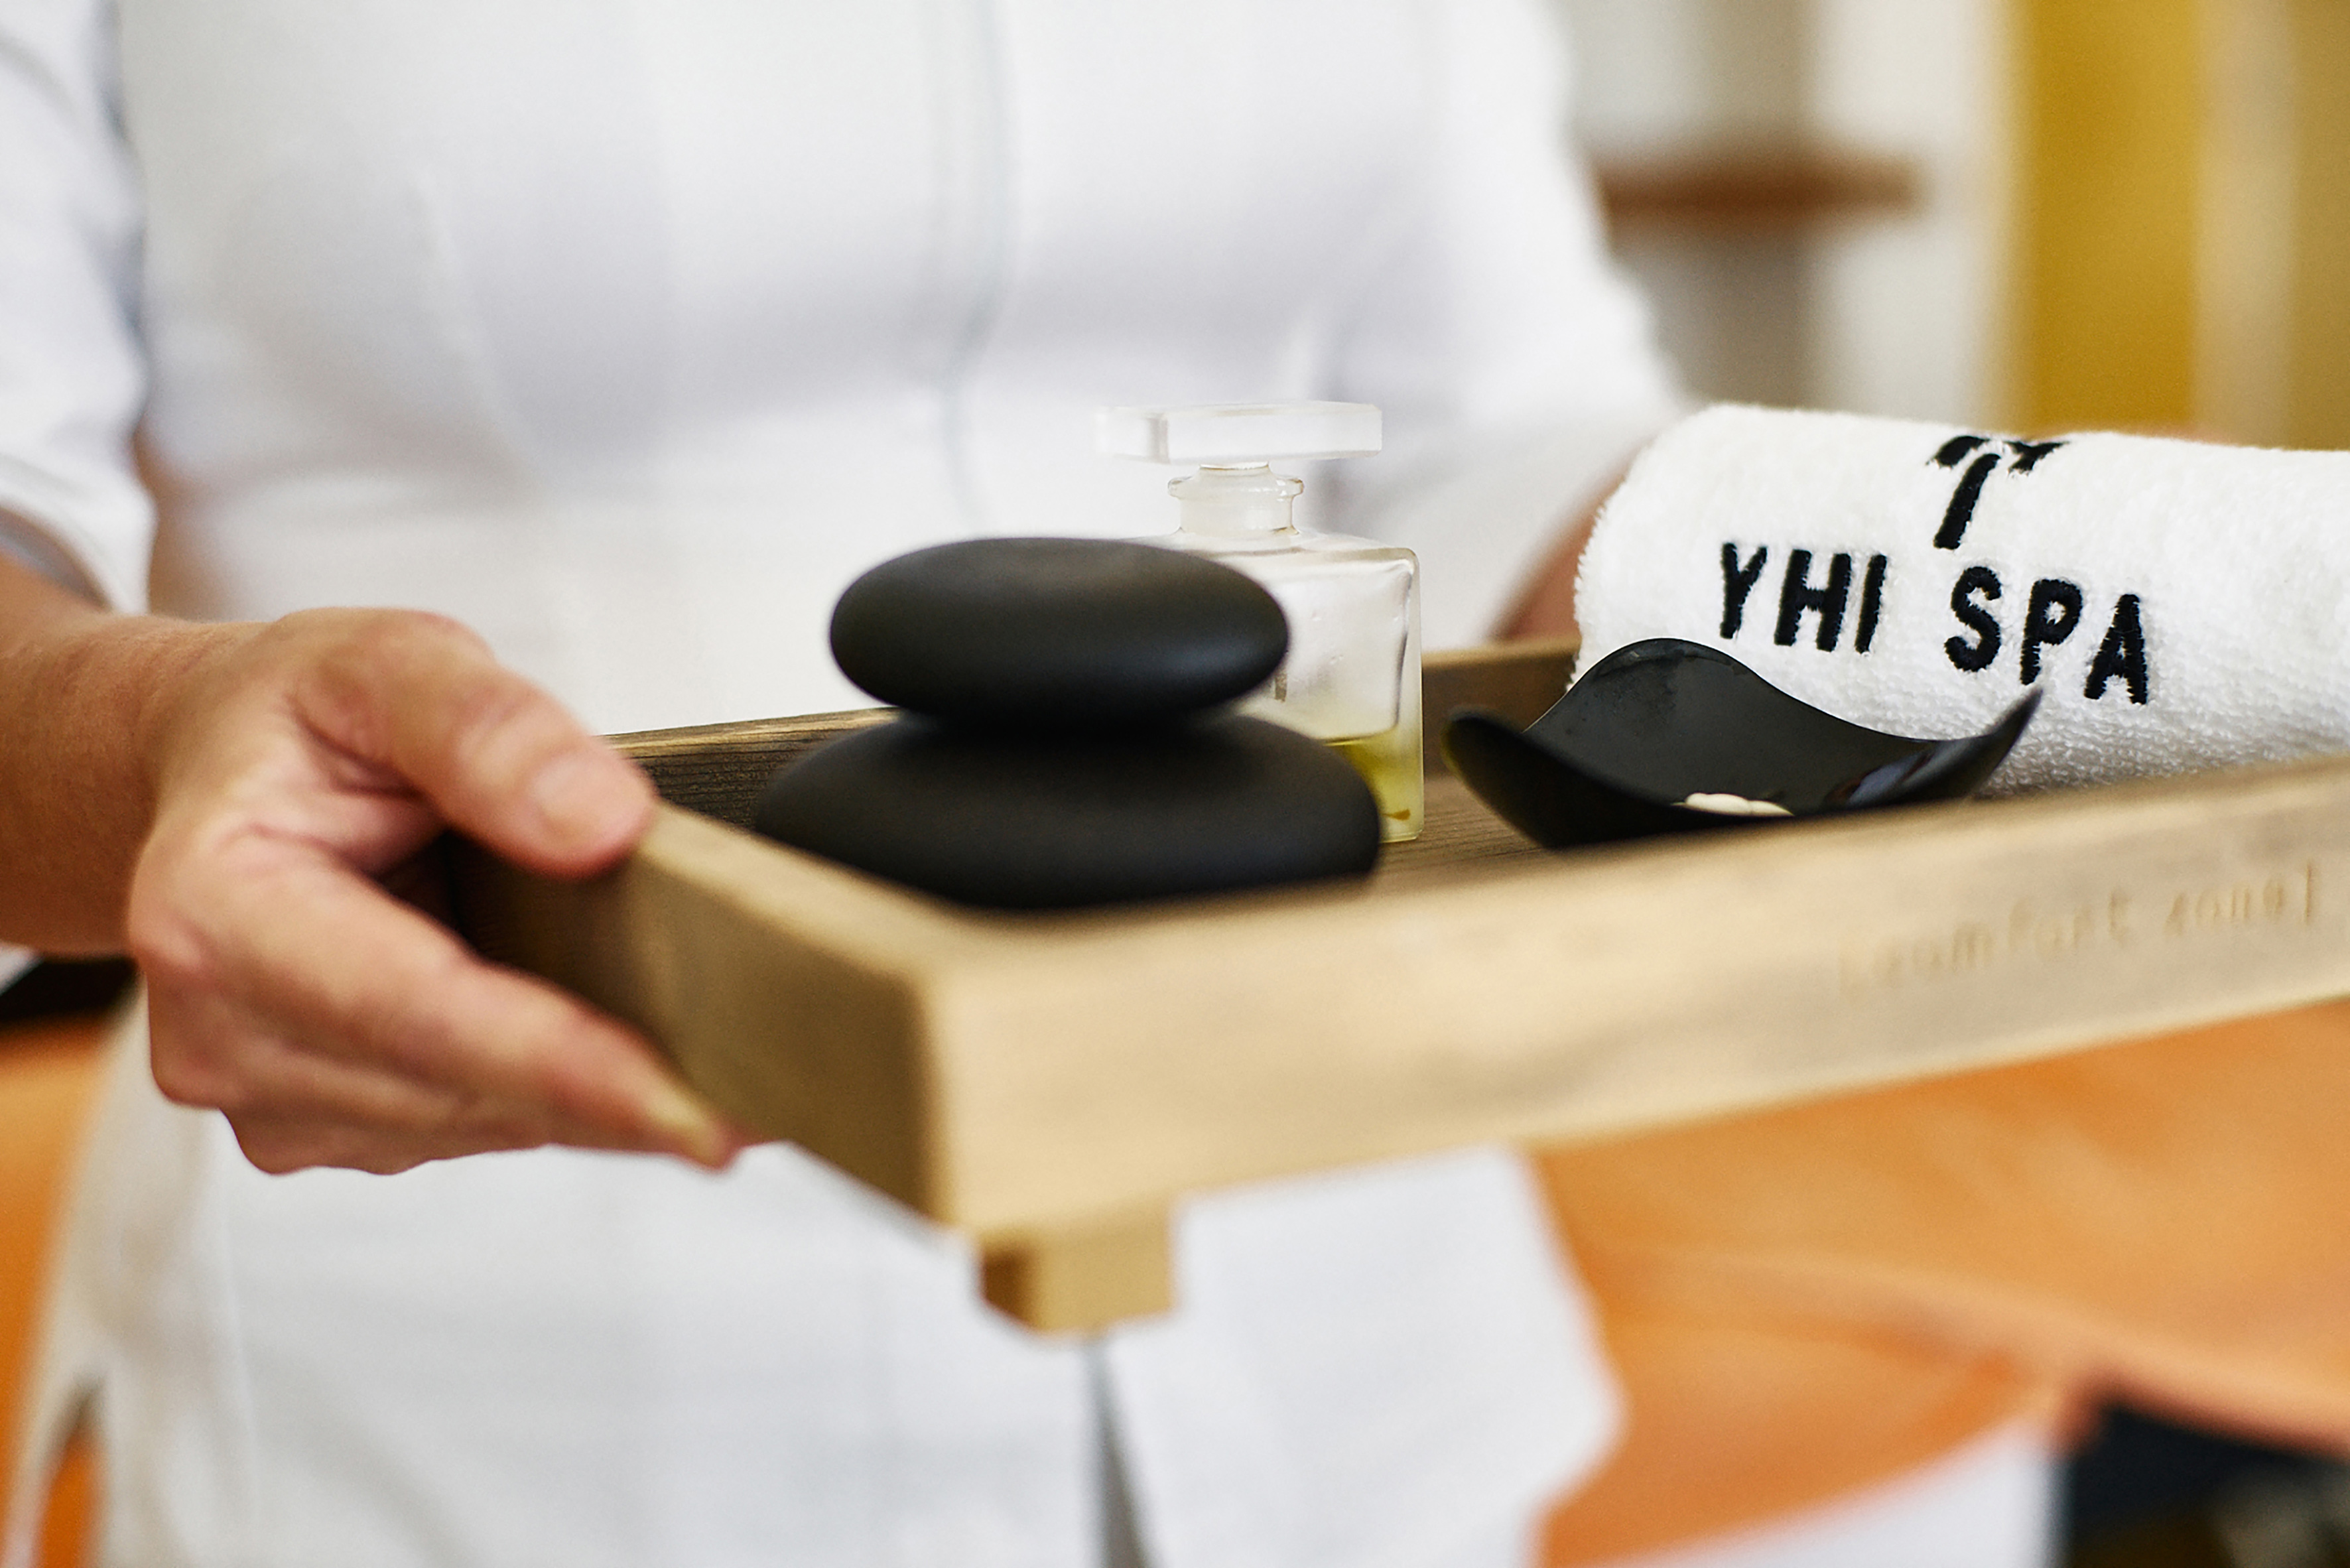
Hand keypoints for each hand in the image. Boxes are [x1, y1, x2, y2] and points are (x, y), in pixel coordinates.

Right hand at [125, 607, 740, 1173]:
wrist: (213, 770)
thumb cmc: (293, 717)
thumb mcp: (385, 661)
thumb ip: (488, 725)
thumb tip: (600, 823)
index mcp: (215, 908)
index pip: (419, 1010)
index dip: (563, 1062)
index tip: (684, 1102)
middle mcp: (221, 1028)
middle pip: (458, 1089)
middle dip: (616, 1098)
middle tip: (768, 1098)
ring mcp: (264, 1089)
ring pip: (477, 1122)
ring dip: (597, 1103)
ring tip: (719, 1073)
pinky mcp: (317, 1119)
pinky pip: (468, 1122)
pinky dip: (555, 1094)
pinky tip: (623, 1056)